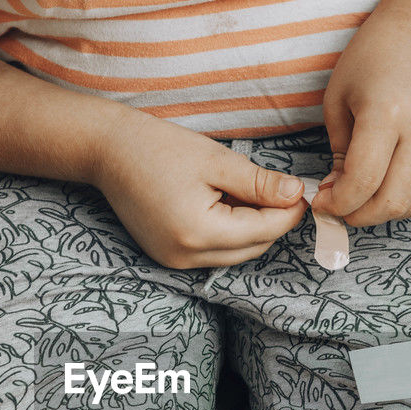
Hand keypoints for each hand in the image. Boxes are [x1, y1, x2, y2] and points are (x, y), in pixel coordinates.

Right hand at [91, 111, 307, 268]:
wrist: (108, 152)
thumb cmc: (158, 148)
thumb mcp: (217, 161)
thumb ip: (259, 183)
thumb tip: (297, 194)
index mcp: (199, 232)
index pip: (263, 231)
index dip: (289, 212)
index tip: (302, 191)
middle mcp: (186, 257)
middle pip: (253, 248)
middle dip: (273, 222)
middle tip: (284, 190)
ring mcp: (175, 262)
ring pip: (236, 254)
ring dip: (253, 229)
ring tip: (251, 193)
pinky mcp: (169, 258)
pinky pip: (215, 253)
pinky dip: (230, 233)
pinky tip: (227, 205)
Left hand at [315, 12, 410, 227]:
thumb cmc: (372, 58)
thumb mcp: (338, 98)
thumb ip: (339, 151)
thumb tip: (340, 193)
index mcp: (386, 114)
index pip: (362, 182)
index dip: (337, 202)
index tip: (322, 200)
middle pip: (392, 201)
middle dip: (358, 215)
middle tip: (340, 206)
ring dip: (386, 214)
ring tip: (365, 200)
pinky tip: (390, 190)